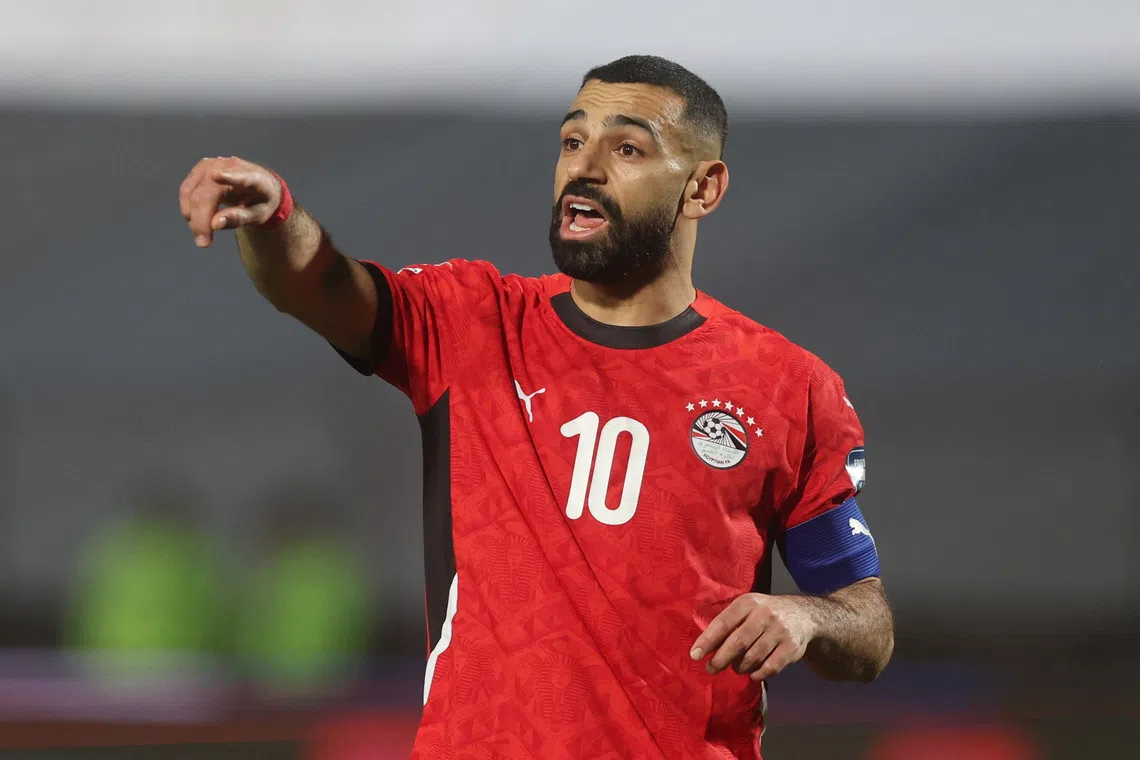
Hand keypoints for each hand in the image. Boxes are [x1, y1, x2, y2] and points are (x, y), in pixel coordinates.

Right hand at [178, 156, 281, 247]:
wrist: (259, 187)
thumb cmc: (260, 202)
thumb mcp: (258, 216)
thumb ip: (239, 218)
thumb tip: (215, 224)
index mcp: (253, 177)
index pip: (241, 177)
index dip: (229, 177)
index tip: (217, 176)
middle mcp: (230, 166)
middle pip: (206, 194)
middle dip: (201, 221)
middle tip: (203, 243)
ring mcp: (213, 165)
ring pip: (192, 192)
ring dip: (193, 216)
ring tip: (202, 235)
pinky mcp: (200, 169)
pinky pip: (187, 190)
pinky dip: (189, 209)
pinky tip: (197, 222)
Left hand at [690, 593, 818, 681]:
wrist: (803, 614)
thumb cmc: (764, 613)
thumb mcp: (747, 608)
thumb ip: (728, 623)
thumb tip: (704, 647)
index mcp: (748, 602)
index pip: (723, 623)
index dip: (708, 640)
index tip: (695, 655)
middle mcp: (765, 614)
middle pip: (738, 642)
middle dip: (720, 659)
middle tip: (711, 668)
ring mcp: (780, 631)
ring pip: (752, 657)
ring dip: (739, 667)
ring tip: (735, 667)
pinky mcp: (792, 648)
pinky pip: (769, 668)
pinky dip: (757, 674)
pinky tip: (752, 672)